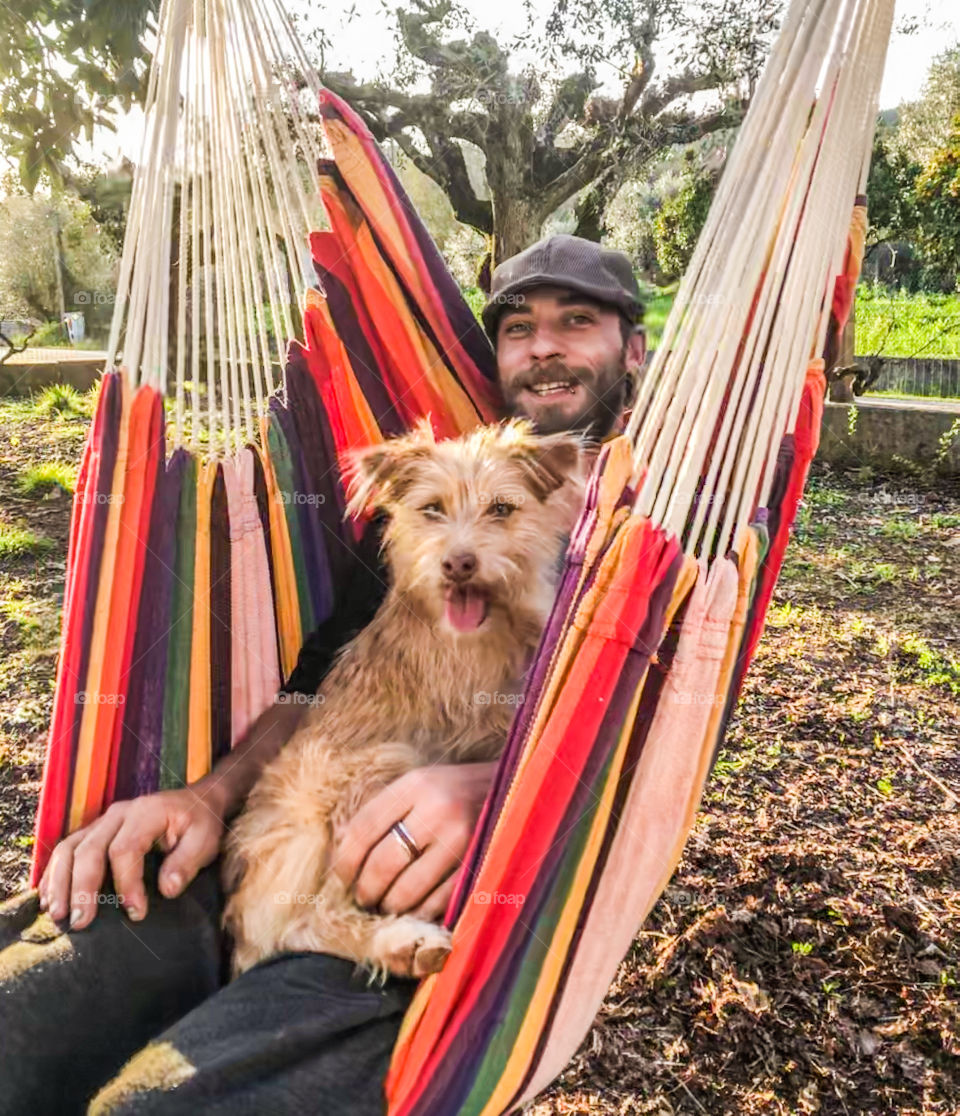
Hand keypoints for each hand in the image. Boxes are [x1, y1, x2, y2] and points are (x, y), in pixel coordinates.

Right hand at [38, 779, 228, 930]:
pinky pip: (66, 850)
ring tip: (57, 914)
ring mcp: (103, 821)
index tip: (136, 913)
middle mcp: (118, 814)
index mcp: (146, 812)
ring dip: (59, 882)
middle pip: (89, 850)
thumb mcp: (206, 839)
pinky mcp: (95, 831)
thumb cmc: (201, 823)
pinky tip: (48, 899)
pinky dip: (54, 874)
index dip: (126, 884)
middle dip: (82, 889)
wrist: (197, 801)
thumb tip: (167, 890)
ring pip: (69, 848)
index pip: (124, 849)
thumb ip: (187, 862)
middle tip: (80, 923)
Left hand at [331, 763, 495, 921]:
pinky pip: (438, 903)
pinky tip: (415, 911)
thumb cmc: (455, 791)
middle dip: (366, 890)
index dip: (345, 860)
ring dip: (390, 906)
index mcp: (416, 784)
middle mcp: (438, 808)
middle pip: (383, 863)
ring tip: (386, 906)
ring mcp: (461, 839)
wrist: (516, 790)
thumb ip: (382, 810)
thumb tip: (341, 846)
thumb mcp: (418, 786)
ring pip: (408, 890)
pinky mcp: (479, 865)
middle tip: (363, 899)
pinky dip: (420, 913)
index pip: (364, 828)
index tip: (342, 878)